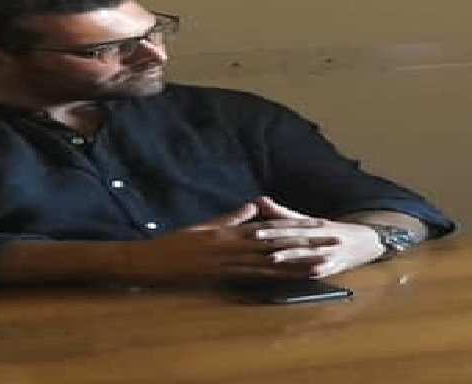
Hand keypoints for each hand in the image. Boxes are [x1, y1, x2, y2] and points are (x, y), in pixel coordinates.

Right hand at [121, 201, 338, 282]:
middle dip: (306, 240)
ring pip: (271, 257)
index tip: (317, 223)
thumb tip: (253, 207)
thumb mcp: (204, 227)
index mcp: (229, 229)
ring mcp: (229, 258)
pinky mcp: (222, 273)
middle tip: (331, 239)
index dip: (294, 225)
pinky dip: (276, 275)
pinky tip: (293, 277)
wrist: (153, 259)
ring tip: (323, 260)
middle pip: (277, 240)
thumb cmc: (175, 244)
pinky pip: (255, 274)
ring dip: (299, 259)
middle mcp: (233, 242)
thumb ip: (231, 219)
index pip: (268, 226)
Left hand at [251, 196, 384, 276]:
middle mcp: (323, 236)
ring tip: (273, 257)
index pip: (290, 224)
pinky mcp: (335, 268)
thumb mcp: (308, 221)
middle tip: (255, 239)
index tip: (253, 228)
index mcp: (315, 224)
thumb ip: (282, 214)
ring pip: (307, 254)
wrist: (366, 242)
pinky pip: (320, 270)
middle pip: (296, 237)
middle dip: (276, 238)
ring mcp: (330, 253)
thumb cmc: (330, 231)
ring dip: (290, 256)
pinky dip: (309, 272)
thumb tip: (258, 200)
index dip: (271, 226)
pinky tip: (297, 274)